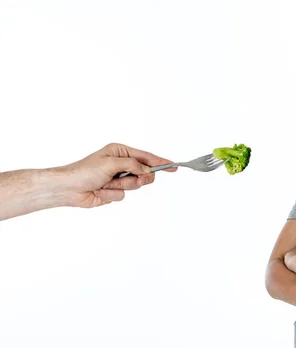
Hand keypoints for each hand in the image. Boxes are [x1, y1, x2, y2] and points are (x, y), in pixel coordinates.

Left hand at [59, 143, 176, 207]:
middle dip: (139, 178)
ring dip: (121, 186)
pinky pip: (123, 195)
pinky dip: (112, 194)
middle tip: (135, 179)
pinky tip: (100, 191)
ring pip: (134, 186)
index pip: (146, 157)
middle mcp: (121, 164)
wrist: (69, 188)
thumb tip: (146, 170)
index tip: (173, 166)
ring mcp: (118, 178)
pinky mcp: (114, 191)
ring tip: (107, 184)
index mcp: (121, 152)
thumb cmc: (84, 171)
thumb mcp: (111, 163)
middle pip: (144, 173)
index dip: (161, 162)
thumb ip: (132, 165)